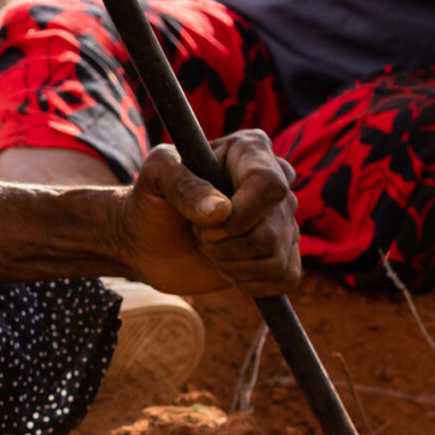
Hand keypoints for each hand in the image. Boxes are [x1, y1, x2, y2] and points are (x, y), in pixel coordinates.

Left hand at [111, 131, 300, 296]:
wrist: (149, 240)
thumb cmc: (152, 200)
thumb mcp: (155, 179)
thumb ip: (181, 184)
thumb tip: (220, 211)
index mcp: (250, 150)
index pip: (270, 186)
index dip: (240, 215)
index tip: (205, 227)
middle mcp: (277, 180)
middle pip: (274, 229)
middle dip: (227, 246)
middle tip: (199, 236)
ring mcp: (283, 219)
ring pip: (277, 258)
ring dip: (233, 266)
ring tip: (210, 250)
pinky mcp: (283, 253)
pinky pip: (286, 278)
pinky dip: (251, 284)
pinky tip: (229, 271)